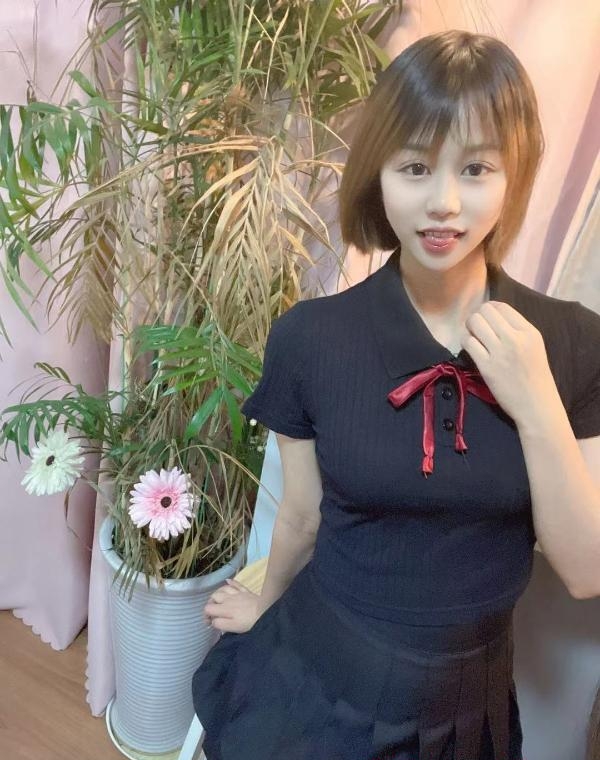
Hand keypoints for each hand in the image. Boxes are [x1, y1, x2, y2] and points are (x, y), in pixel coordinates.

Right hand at [203, 578, 261, 633]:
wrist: (265, 611)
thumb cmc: (249, 622)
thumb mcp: (233, 627)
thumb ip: (220, 624)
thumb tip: (213, 621)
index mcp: (224, 608)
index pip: (208, 608)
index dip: (206, 615)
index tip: (209, 622)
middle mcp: (228, 598)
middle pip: (214, 596)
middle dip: (211, 603)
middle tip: (213, 611)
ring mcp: (237, 593)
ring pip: (223, 589)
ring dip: (218, 593)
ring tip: (217, 599)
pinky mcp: (245, 591)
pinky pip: (236, 584)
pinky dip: (231, 582)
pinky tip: (227, 580)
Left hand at [461, 300, 557, 424]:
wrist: (537, 405)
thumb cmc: (536, 378)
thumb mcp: (534, 347)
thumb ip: (517, 331)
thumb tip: (493, 318)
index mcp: (529, 332)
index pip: (501, 306)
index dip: (489, 309)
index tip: (486, 319)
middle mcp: (514, 338)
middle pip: (485, 311)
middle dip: (477, 317)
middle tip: (476, 328)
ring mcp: (499, 352)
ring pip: (474, 323)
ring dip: (469, 327)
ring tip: (472, 337)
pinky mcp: (486, 366)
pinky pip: (468, 342)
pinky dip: (465, 341)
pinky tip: (470, 347)